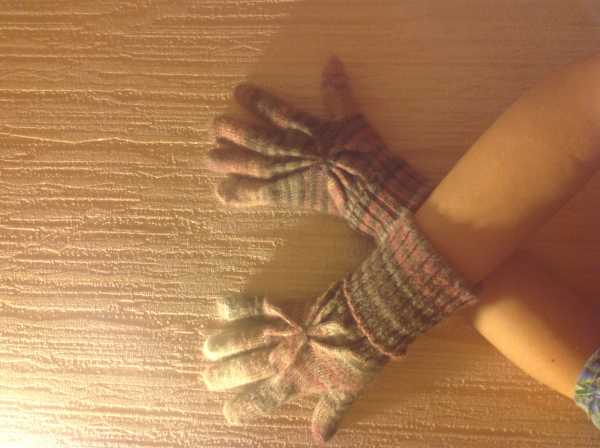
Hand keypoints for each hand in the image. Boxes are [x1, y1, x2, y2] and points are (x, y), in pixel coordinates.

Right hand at [202, 286, 385, 443]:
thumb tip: (320, 439)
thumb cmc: (361, 356)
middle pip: (247, 368)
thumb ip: (330, 411)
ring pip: (245, 338)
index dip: (245, 407)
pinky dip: (239, 305)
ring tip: (207, 349)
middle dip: (226, 375)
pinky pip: (257, 306)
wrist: (368, 318)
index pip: (265, 398)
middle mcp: (283, 357)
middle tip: (208, 380)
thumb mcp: (348, 389)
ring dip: (225, 344)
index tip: (228, 413)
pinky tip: (220, 305)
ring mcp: (283, 330)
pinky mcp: (287, 307)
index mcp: (298, 379)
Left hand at [207, 56, 430, 240]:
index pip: (277, 111)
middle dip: (233, 131)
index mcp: (306, 128)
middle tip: (213, 127)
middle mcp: (291, 148)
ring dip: (229, 161)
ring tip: (208, 158)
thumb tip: (332, 61)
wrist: (370, 188)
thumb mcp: (353, 118)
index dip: (257, 100)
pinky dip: (240, 194)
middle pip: (256, 138)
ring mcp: (286, 172)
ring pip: (251, 165)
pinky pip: (258, 195)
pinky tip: (221, 193)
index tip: (238, 92)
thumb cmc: (364, 153)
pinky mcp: (287, 195)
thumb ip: (337, 91)